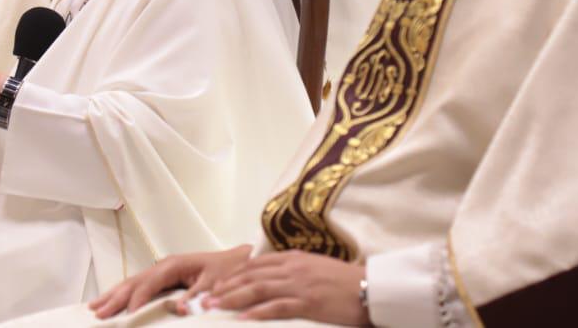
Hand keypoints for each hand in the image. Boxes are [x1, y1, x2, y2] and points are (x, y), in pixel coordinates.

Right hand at [90, 245, 251, 316]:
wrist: (238, 261)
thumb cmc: (227, 270)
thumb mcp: (214, 284)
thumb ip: (196, 296)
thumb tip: (179, 308)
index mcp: (174, 265)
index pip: (149, 284)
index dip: (137, 299)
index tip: (128, 314)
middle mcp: (164, 266)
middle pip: (133, 282)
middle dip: (115, 297)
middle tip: (98, 312)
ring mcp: (162, 271)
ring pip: (132, 283)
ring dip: (114, 295)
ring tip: (95, 307)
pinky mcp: (164, 278)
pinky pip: (139, 287)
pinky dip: (124, 294)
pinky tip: (113, 301)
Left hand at [206, 251, 367, 323]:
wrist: (371, 288)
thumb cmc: (345, 282)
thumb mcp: (315, 268)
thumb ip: (294, 270)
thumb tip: (274, 278)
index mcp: (293, 259)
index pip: (255, 264)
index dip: (233, 274)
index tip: (217, 284)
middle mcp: (292, 268)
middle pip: (250, 275)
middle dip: (226, 286)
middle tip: (206, 298)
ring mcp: (299, 285)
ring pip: (258, 289)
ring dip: (233, 298)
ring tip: (215, 306)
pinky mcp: (308, 302)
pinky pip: (277, 307)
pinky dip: (258, 312)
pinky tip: (243, 318)